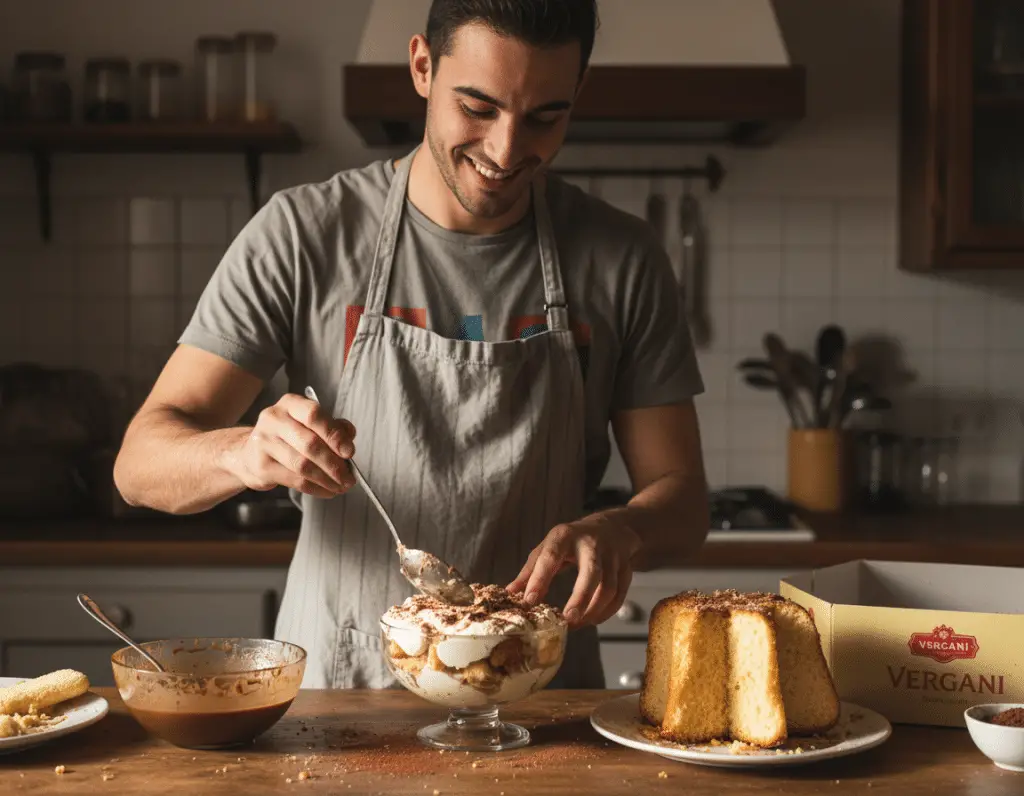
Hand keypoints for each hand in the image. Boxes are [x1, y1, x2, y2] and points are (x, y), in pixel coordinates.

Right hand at [229, 393, 356, 498]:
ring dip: (327, 479)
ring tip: (341, 486)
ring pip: (303, 465)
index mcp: (290, 404)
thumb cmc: (288, 437)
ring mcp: (264, 442)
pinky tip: (327, 491)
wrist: (250, 453)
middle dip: (334, 464)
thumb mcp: (310, 425)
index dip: (334, 435)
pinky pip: (295, 480)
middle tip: (349, 477)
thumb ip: (333, 427)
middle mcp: (274, 419)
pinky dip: (316, 488)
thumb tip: (349, 438)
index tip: (349, 452)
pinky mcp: (261, 466)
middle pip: (310, 444)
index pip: (314, 415)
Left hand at [507, 511, 641, 627]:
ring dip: (594, 609)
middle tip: (568, 619)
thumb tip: (509, 594)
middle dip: (581, 597)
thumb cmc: (573, 541)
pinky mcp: (627, 567)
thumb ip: (530, 570)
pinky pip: (620, 594)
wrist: (613, 527)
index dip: (540, 579)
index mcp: (565, 536)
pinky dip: (607, 611)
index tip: (529, 601)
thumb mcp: (549, 547)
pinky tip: (592, 619)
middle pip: (592, 571)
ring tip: (577, 624)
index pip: (551, 556)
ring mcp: (613, 555)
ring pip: (609, 586)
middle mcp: (591, 543)